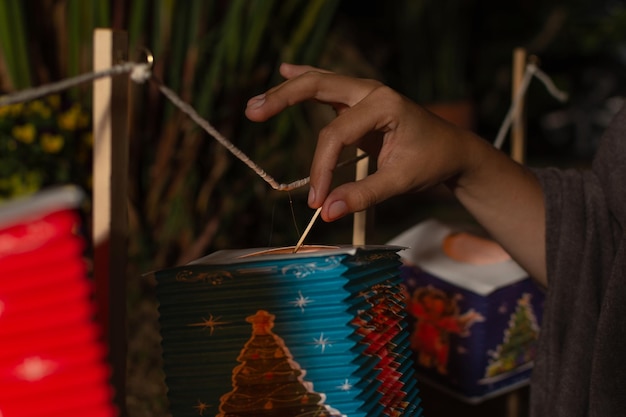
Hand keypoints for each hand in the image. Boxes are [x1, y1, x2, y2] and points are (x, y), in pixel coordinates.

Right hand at [246, 63, 546, 283]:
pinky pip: (327, 86)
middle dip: (283, 99)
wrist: (451, 149)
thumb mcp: (401, 181)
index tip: (318, 201)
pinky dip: (305, 80)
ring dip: (287, 90)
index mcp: (383, 105)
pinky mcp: (360, 101)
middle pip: (317, 88)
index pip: (335, 136)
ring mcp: (365, 92)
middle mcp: (371, 91)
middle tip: (253, 112)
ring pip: (319, 83)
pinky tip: (286, 69)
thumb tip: (327, 212)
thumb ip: (364, 195)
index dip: (320, 169)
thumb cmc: (430, 162)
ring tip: (257, 104)